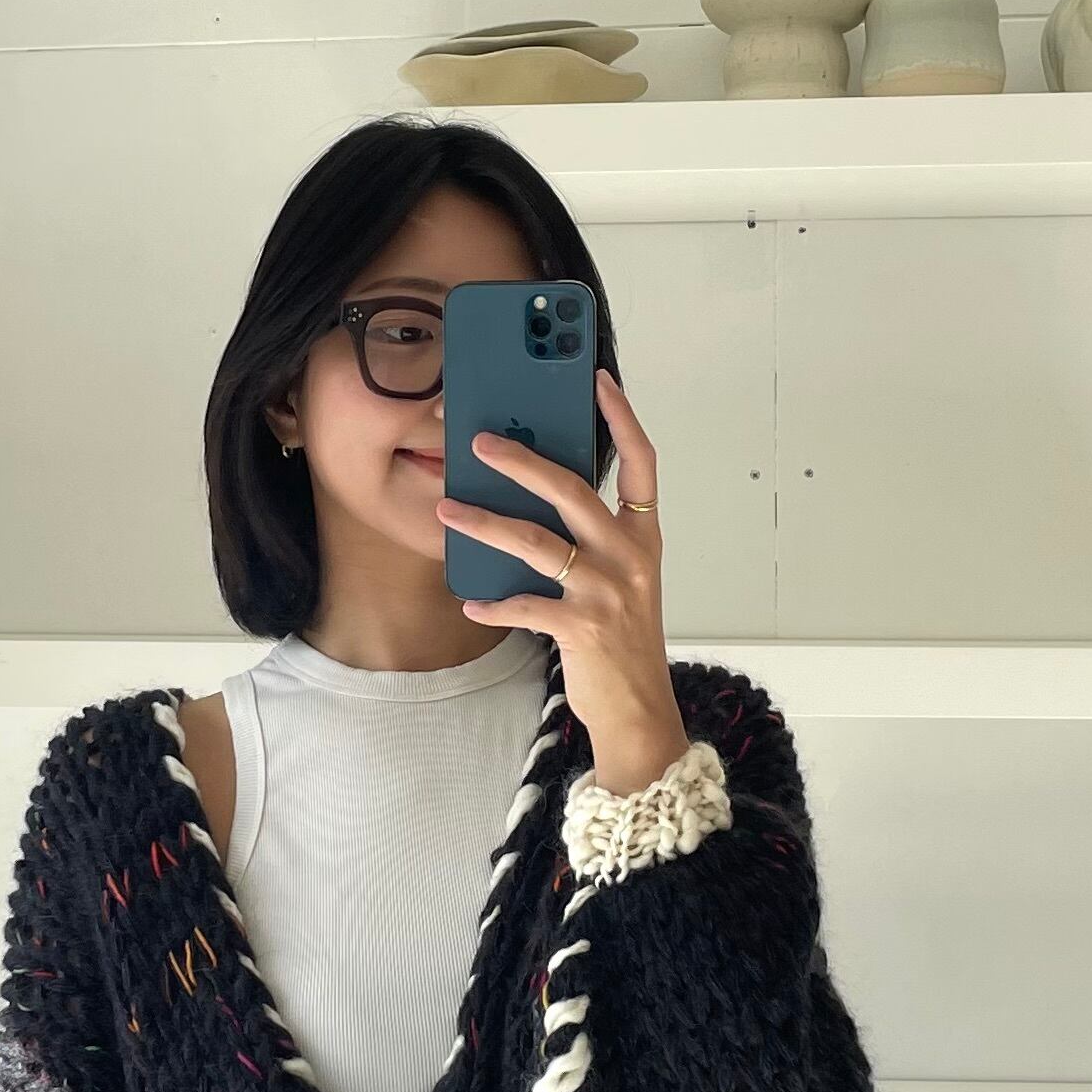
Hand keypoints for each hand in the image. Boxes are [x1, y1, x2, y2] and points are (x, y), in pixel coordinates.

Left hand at [435, 367, 685, 770]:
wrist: (640, 712)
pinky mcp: (582, 628)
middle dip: (521, 460)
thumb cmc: (625, 645)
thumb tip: (536, 502)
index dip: (621, 417)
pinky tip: (470, 599)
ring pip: (534, 542)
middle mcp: (628, 557)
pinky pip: (525, 605)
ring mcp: (606, 591)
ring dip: (484, 523)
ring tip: (448, 510)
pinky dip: (494, 603)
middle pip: (570, 490)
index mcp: (643, 538)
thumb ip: (594, 542)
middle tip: (480, 440)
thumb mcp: (623, 582)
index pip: (641, 463)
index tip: (596, 378)